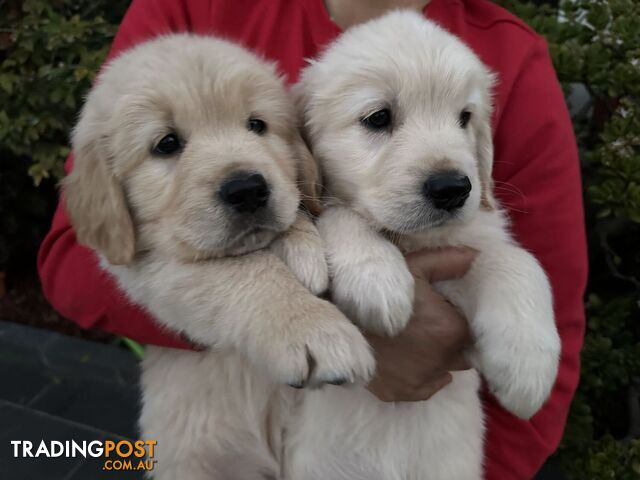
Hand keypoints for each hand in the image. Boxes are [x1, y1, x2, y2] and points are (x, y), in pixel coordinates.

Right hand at [366, 247, 475, 401]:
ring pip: (444, 371)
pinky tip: (411, 359)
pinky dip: (422, 375)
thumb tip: (474, 255)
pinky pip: (425, 388)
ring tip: (419, 340)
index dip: (460, 318)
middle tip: (433, 324)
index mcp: (451, 330)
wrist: (335, 317)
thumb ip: (447, 262)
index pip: (473, 329)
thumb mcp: (412, 267)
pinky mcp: (399, 394)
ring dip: (438, 358)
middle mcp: (441, 362)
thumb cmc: (375, 288)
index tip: (446, 309)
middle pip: (463, 353)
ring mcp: (419, 381)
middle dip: (454, 341)